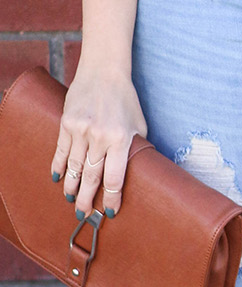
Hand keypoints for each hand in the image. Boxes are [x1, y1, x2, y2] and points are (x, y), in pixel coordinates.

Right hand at [50, 67, 146, 218]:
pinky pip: (61, 150)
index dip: (111, 198)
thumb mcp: (139, 124)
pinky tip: (57, 179)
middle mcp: (100, 136)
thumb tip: (133, 173)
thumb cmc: (125, 100)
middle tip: (84, 214)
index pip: (114, 177)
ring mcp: (81, 129)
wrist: (103, 72)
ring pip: (74, 167)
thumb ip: (135, 148)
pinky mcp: (66, 123)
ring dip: (72, 187)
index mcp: (121, 138)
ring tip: (71, 200)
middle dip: (88, 199)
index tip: (110, 213)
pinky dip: (58, 166)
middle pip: (92, 177)